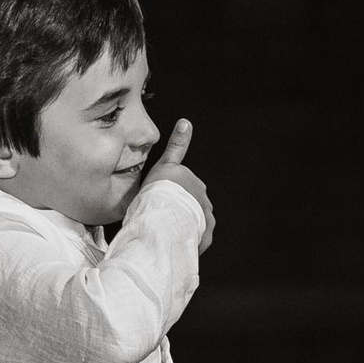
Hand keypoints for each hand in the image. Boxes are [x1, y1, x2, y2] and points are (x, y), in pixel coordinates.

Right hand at [140, 119, 213, 249]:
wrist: (163, 217)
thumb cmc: (158, 191)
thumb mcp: (165, 165)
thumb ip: (177, 146)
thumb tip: (186, 121)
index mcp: (192, 181)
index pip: (188, 184)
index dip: (179, 190)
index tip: (172, 198)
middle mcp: (201, 196)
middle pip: (190, 202)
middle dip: (180, 208)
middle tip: (161, 215)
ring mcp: (204, 215)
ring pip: (194, 220)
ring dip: (185, 224)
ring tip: (166, 231)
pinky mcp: (204, 232)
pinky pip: (197, 237)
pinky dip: (190, 238)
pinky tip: (175, 241)